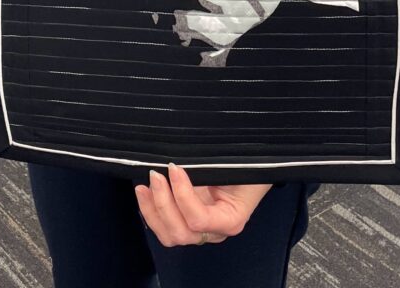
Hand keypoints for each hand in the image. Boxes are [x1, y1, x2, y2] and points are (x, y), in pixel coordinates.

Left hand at [135, 164, 271, 247]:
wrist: (257, 165)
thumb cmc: (249, 164)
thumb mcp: (236, 165)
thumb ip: (212, 169)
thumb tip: (181, 164)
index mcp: (230, 219)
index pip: (199, 220)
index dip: (182, 195)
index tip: (174, 168)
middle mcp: (214, 230)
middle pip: (181, 233)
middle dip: (163, 204)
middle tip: (156, 175)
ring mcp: (200, 228)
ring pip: (171, 235)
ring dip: (153, 211)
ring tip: (143, 187)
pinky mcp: (188, 220)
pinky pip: (167, 227)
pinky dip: (152, 212)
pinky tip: (145, 194)